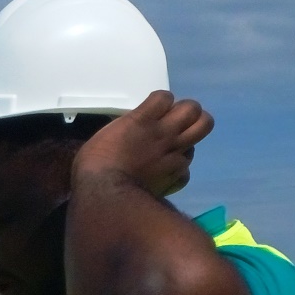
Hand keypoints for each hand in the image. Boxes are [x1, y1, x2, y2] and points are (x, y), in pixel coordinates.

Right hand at [77, 90, 210, 200]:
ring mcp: (172, 154)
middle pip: (194, 110)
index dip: (161, 102)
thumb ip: (124, 127)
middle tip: (174, 120)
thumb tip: (129, 128)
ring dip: (190, 135)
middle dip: (186, 112)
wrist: (106, 197)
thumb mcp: (104, 136)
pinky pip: (186, 168)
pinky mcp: (174, 175)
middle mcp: (164, 133)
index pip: (165, 97)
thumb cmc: (94, 166)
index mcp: (143, 120)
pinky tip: (169, 171)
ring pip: (200, 133)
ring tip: (176, 143)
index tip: (152, 110)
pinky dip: (179, 169)